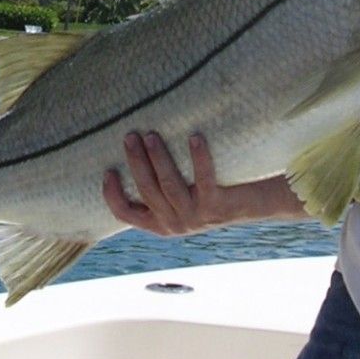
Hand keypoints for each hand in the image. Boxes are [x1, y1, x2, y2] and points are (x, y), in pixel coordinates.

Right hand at [103, 131, 233, 236]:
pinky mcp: (216, 207)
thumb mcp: (180, 195)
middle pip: (147, 191)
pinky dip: (198, 157)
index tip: (107, 171)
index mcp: (160, 222)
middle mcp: (175, 223)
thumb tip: (132, 146)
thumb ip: (158, 184)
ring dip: (158, 158)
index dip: (113, 195)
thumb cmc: (209, 190)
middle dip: (136, 162)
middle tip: (130, 136)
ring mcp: (195, 217)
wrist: (252, 204)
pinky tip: (194, 137)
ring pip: (169, 185)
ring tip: (152, 135)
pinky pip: (204, 179)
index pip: (126, 214)